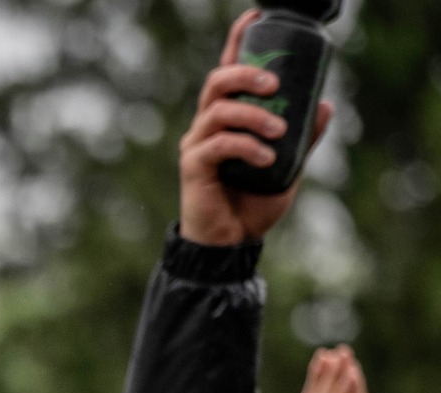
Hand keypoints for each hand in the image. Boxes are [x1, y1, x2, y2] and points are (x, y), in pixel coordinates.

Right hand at [180, 12, 332, 246]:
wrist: (231, 245)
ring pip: (218, 111)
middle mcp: (207, 126)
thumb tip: (324, 104)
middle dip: (247, 75)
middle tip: (275, 84)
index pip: (228, 71)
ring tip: (278, 130)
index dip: (238, 41)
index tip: (254, 17)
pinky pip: (219, 144)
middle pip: (217, 82)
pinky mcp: (193, 168)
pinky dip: (246, 147)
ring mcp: (198, 146)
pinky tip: (267, 157)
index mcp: (228, 119)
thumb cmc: (253, 205)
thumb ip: (303, 138)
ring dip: (253, 115)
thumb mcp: (288, 167)